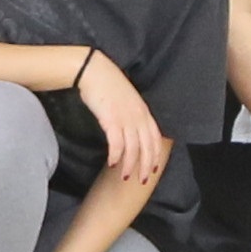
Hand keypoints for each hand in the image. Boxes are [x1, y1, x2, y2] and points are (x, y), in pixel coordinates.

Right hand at [69, 52, 167, 196]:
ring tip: (125, 176)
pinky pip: (117, 143)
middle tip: (141, 180)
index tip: (153, 169)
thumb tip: (131, 130)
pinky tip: (112, 163)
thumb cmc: (108, 84)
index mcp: (144, 112)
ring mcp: (126, 118)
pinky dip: (116, 155)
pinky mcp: (111, 120)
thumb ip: (133, 114)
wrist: (95, 71)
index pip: (155, 138)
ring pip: (133, 149)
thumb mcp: (127, 99)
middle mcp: (138, 117)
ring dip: (130, 165)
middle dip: (145, 166)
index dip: (155, 155)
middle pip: (147, 147)